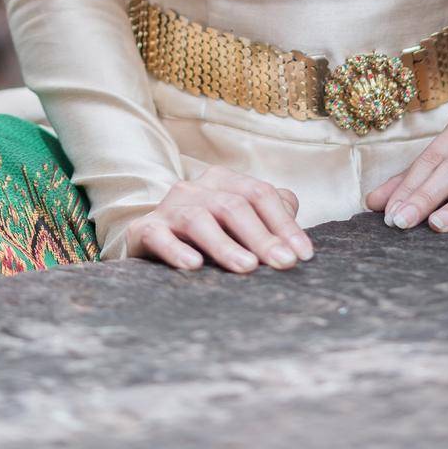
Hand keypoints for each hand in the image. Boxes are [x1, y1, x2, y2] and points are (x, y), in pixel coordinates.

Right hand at [123, 165, 314, 272]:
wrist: (149, 240)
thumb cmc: (206, 235)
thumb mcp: (238, 225)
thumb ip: (269, 221)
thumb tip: (296, 239)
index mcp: (223, 181)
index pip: (260, 194)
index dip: (284, 223)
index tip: (303, 255)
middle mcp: (195, 188)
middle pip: (234, 205)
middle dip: (262, 236)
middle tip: (283, 263)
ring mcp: (168, 207)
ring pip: (199, 219)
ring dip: (225, 244)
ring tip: (247, 268)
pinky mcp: (145, 230)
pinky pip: (158, 236)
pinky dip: (176, 250)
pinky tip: (193, 266)